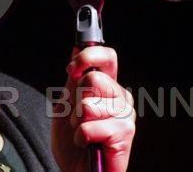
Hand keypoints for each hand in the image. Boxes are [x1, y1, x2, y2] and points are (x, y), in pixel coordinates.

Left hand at [51, 46, 135, 171]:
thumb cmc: (73, 143)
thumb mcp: (66, 105)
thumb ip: (73, 79)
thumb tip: (76, 49)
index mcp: (108, 87)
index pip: (107, 57)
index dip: (88, 56)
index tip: (72, 68)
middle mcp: (121, 98)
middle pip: (93, 79)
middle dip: (76, 99)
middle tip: (78, 117)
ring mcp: (126, 115)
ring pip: (89, 104)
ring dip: (77, 122)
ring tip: (83, 133)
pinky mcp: (125, 134)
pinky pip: (91, 126)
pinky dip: (81, 136)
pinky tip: (87, 144)